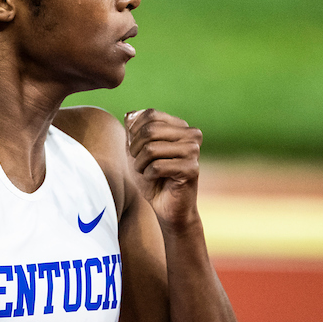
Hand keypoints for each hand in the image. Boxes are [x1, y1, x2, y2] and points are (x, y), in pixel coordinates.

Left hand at [124, 109, 202, 228]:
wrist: (167, 207)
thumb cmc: (152, 177)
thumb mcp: (137, 151)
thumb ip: (132, 131)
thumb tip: (129, 115)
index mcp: (180, 126)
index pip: (151, 114)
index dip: (134, 131)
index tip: (134, 148)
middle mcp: (191, 134)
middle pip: (150, 130)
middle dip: (135, 148)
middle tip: (137, 162)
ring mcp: (193, 151)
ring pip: (151, 149)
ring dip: (140, 164)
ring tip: (146, 172)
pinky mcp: (192, 169)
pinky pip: (157, 167)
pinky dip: (148, 175)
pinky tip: (155, 180)